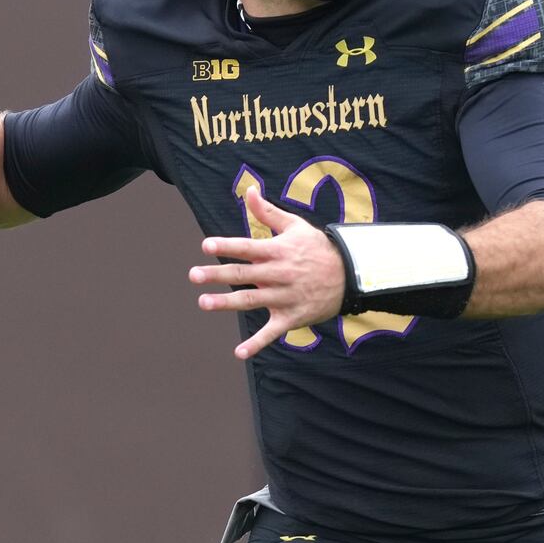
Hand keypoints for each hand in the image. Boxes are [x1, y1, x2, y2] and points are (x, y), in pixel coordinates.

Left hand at [190, 186, 345, 359]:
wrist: (350, 276)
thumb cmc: (317, 248)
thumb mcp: (296, 226)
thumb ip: (268, 212)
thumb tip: (249, 190)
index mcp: (278, 251)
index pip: (248, 247)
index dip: (227, 246)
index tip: (206, 245)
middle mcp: (279, 274)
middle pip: (243, 274)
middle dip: (217, 275)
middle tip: (193, 275)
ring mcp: (284, 297)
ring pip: (251, 301)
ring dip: (226, 303)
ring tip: (203, 302)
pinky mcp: (291, 318)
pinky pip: (271, 332)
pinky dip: (256, 344)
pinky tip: (238, 353)